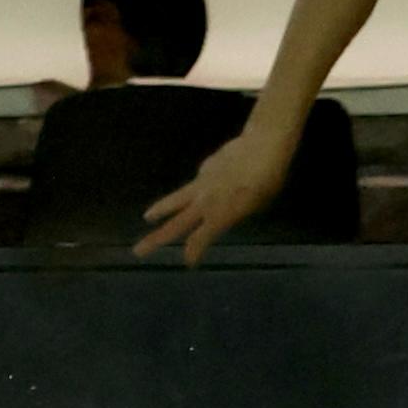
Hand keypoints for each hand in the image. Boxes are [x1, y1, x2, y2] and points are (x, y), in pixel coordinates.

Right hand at [136, 132, 291, 264]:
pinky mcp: (204, 170)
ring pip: (175, 200)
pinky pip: (198, 185)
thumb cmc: (269, 178)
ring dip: (160, 210)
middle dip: (156, 239)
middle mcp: (206, 201)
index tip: (188, 262)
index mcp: (222, 214)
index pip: (201, 238)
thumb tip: (228, 215)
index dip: (193, 251)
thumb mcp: (259, 204)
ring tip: (147, 218)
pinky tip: (208, 189)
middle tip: (137, 251)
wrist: (262, 145)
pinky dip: (198, 191)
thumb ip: (239, 213)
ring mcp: (202, 184)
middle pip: (176, 224)